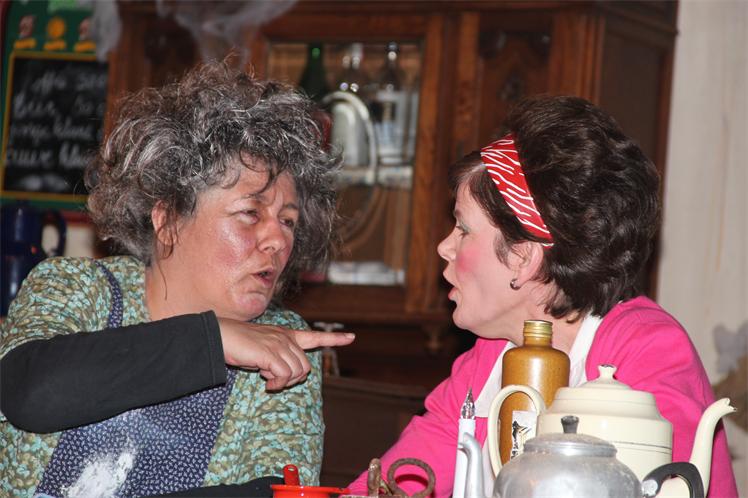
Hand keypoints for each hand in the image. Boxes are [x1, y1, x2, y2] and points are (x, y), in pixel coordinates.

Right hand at [217, 317, 354, 390]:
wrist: (220, 336)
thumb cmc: (238, 345)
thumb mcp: (262, 352)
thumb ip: (277, 360)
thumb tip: (282, 377)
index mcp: (286, 335)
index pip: (314, 336)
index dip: (334, 339)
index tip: (351, 338)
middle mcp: (286, 338)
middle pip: (306, 367)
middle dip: (293, 379)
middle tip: (273, 381)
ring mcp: (279, 344)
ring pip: (297, 372)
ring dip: (282, 382)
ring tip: (266, 378)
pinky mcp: (270, 353)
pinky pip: (284, 375)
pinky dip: (276, 383)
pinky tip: (264, 381)